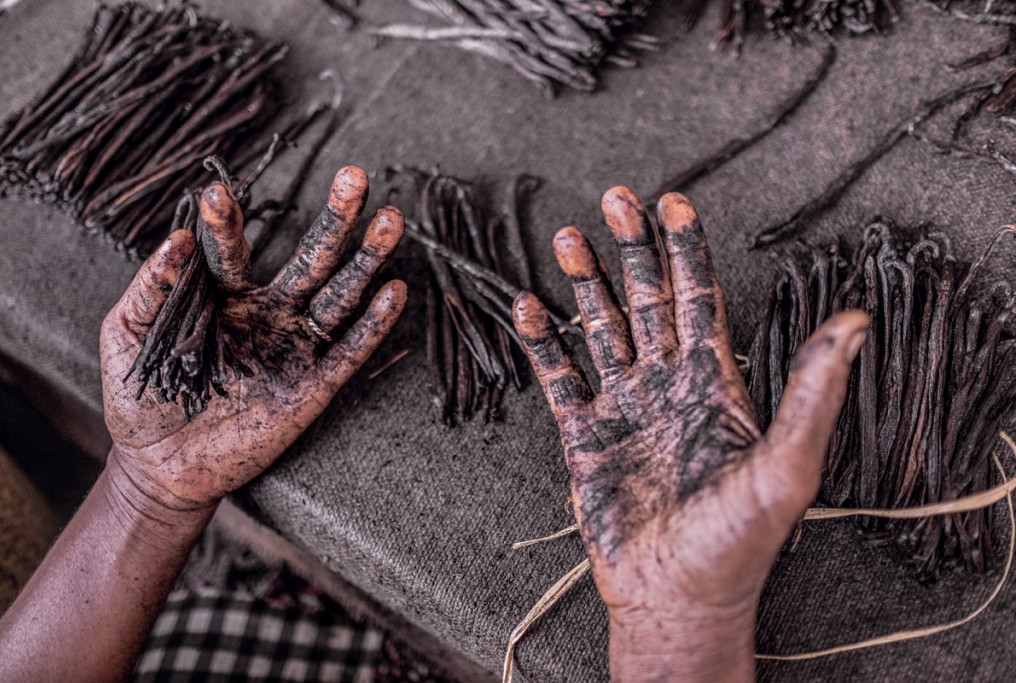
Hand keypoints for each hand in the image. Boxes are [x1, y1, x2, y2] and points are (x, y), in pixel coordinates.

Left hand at [100, 166, 406, 512]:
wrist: (162, 466)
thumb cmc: (140, 397)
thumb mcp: (127, 336)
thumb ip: (150, 289)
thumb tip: (176, 238)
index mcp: (223, 296)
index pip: (233, 249)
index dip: (227, 223)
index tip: (218, 191)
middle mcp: (267, 313)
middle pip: (310, 258)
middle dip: (334, 219)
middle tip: (355, 177)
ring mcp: (293, 348)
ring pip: (339, 296)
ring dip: (366, 261)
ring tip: (391, 220)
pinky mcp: (312, 386)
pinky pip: (348, 350)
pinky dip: (373, 324)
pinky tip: (394, 291)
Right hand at [512, 187, 866, 680]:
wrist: (677, 596)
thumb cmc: (738, 543)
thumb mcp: (787, 466)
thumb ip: (812, 391)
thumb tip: (856, 321)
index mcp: (715, 384)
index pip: (699, 300)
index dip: (686, 252)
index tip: (674, 204)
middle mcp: (668, 386)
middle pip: (645, 301)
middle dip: (630, 249)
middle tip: (614, 197)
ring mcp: (624, 407)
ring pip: (600, 329)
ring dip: (584, 284)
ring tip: (566, 238)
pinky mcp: (584, 436)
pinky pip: (560, 378)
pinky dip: (543, 343)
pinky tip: (529, 308)